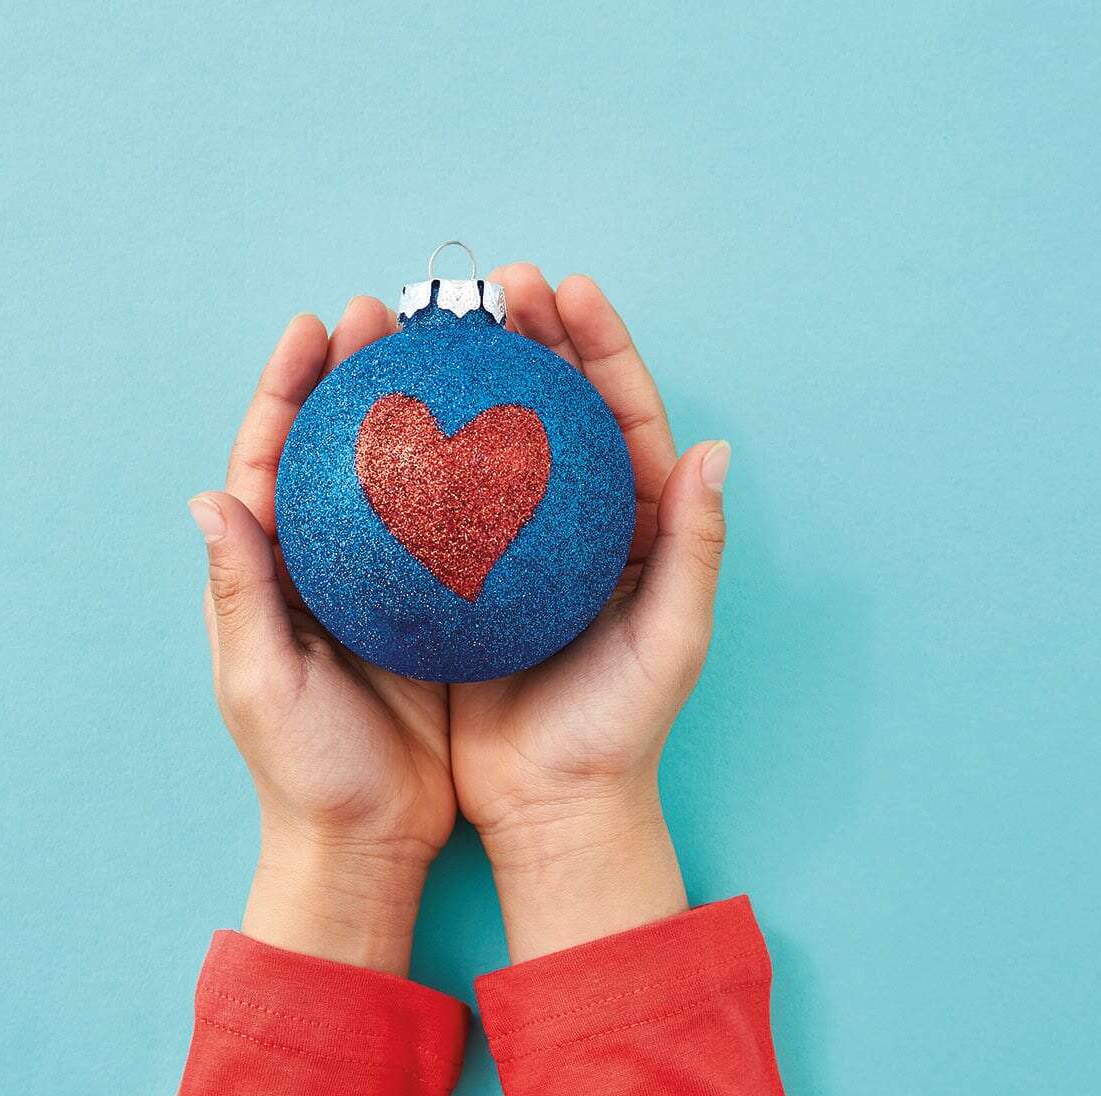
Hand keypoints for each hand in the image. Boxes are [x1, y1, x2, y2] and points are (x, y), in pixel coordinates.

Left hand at [190, 301, 452, 974]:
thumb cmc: (305, 772)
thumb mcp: (261, 685)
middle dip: (357, 373)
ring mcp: (383, 584)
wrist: (369, 841)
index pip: (272, 458)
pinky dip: (470, 474)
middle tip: (388, 310)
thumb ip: (239, 593)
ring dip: (420, 407)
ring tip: (449, 345)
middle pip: (339, 447)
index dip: (289, 387)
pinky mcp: (438, 610)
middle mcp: (326, 565)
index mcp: (271, 574)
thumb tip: (209, 498)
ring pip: (401, 474)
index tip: (315, 325)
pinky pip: (453, 526)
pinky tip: (503, 435)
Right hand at [450, 266, 730, 961]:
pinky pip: (436, 499)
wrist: (551, 806)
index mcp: (633, 527)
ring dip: (467, 378)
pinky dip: (416, 451)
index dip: (598, 344)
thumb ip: (695, 546)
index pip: (619, 414)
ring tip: (436, 322)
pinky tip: (386, 413)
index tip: (566, 288)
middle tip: (492, 283)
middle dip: (529, 336)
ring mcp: (511, 547)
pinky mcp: (459, 578)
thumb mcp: (672, 640)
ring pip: (488, 441)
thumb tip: (714, 450)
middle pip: (550, 409)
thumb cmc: (620, 730)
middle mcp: (571, 525)